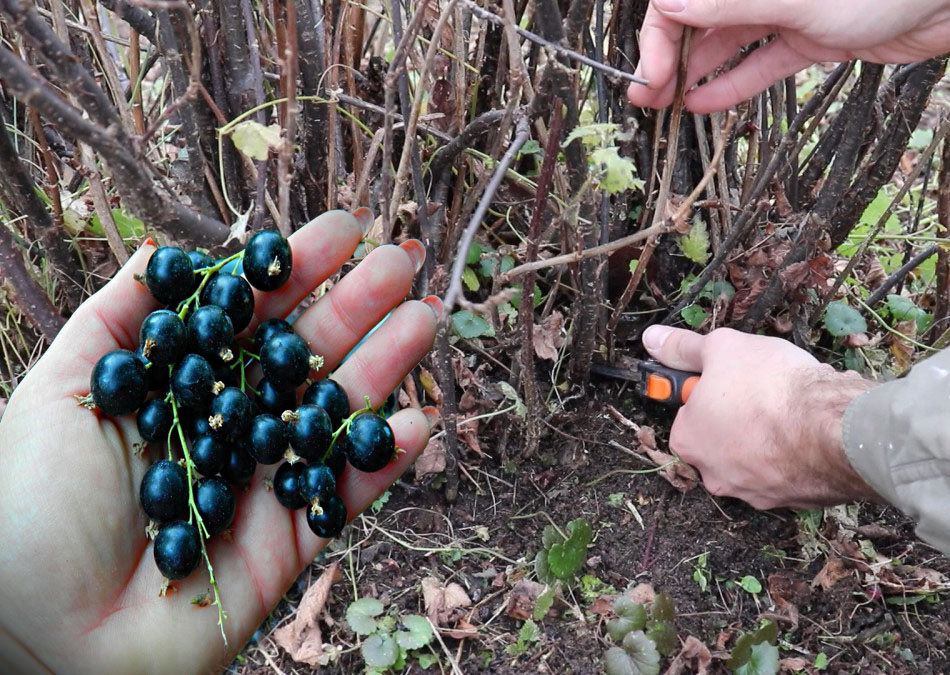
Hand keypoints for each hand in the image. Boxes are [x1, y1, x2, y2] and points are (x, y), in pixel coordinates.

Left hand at [0, 211, 438, 672]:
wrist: (34, 636)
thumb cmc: (28, 508)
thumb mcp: (62, 392)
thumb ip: (118, 318)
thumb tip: (159, 248)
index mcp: (177, 388)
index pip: (249, 318)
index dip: (296, 272)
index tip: (344, 227)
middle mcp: (226, 428)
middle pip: (303, 359)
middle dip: (355, 307)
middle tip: (401, 262)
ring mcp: (261, 486)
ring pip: (334, 419)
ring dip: (384, 369)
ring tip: (426, 318)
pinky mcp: (286, 546)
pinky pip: (344, 500)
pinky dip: (382, 464)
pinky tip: (417, 422)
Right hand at [628, 0, 949, 111]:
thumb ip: (731, 3)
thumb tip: (670, 5)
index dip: (660, 36)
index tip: (650, 75)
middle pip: (700, 18)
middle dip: (670, 56)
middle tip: (648, 98)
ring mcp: (787, 8)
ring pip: (728, 41)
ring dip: (696, 73)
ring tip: (668, 107)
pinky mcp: (812, 35)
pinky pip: (762, 60)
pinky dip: (735, 82)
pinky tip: (705, 103)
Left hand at [641, 325, 880, 509]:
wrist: (830, 427)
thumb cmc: (769, 386)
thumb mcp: (721, 348)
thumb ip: (683, 348)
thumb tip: (653, 340)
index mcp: (688, 442)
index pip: (689, 414)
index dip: (711, 391)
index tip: (732, 378)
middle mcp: (714, 476)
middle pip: (721, 440)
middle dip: (740, 417)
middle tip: (765, 391)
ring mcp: (754, 494)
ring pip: (756, 458)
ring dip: (769, 437)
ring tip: (793, 410)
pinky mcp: (791, 501)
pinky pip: (788, 472)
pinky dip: (796, 455)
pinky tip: (811, 431)